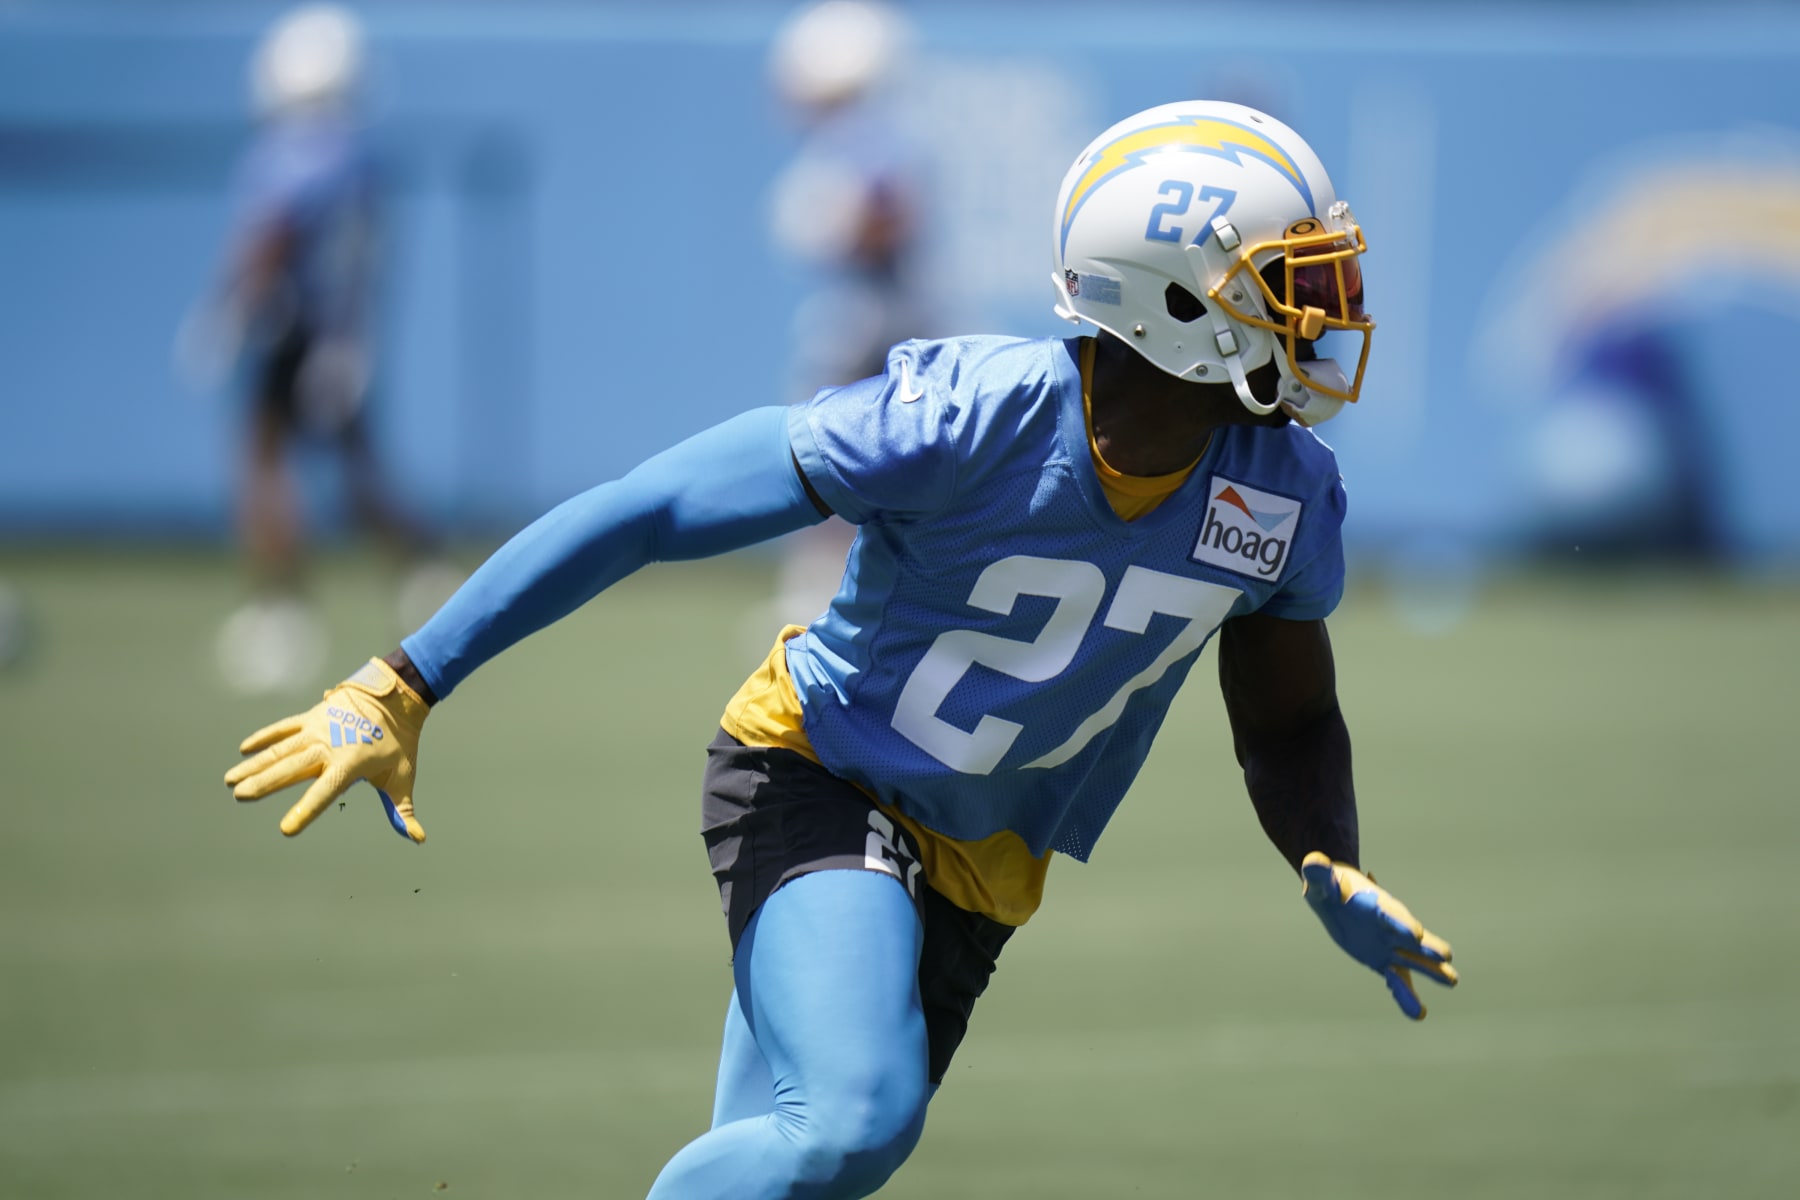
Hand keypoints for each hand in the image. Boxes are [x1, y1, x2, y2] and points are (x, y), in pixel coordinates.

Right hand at [224, 657, 429, 841]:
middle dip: (264, 783)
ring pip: (280, 750)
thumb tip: (417, 837)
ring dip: (255, 764)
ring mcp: (317, 729)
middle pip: (291, 769)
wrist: (395, 697)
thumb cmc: (400, 742)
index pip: (324, 793)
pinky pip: (284, 728)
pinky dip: (264, 737)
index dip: (305, 811)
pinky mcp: (312, 716)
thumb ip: (403, 809)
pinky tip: (244, 749)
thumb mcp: (403, 775)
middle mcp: (328, 747)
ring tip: (231, 780)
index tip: (286, 829)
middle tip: (239, 796)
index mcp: (349, 765)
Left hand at [1301, 852, 1456, 1019]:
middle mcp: (1390, 926)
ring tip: (1452, 980)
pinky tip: (1418, 1014)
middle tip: (1445, 956)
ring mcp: (1390, 945)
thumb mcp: (1320, 880)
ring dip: (1431, 970)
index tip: (1414, 934)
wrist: (1336, 894)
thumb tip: (1314, 862)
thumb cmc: (1329, 885)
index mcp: (1376, 904)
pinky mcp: (1384, 960)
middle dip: (1427, 946)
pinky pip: (1398, 980)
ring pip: (1414, 960)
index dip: (1401, 922)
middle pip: (1412, 936)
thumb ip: (1318, 874)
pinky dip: (1406, 996)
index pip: (1391, 913)